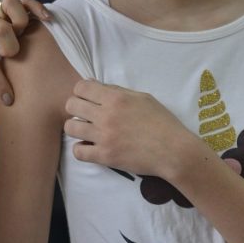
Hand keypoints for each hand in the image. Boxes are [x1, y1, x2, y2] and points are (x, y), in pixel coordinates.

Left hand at [0, 0, 49, 106]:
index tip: (9, 100)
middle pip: (1, 31)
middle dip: (10, 46)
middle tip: (9, 56)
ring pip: (15, 12)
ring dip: (20, 24)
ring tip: (21, 34)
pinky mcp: (8, 3)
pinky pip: (25, 0)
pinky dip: (37, 8)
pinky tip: (46, 19)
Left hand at [63, 79, 196, 177]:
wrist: (174, 151)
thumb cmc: (162, 122)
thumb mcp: (142, 98)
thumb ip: (117, 91)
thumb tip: (95, 86)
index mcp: (116, 98)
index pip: (81, 88)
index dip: (81, 91)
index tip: (88, 98)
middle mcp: (106, 115)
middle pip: (71, 105)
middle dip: (75, 108)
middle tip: (85, 115)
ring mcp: (104, 137)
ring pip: (70, 127)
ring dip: (76, 128)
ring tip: (86, 131)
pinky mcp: (105, 156)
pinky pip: (78, 152)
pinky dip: (81, 149)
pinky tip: (90, 147)